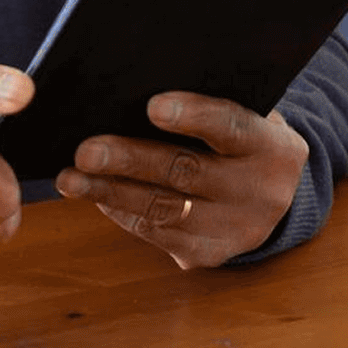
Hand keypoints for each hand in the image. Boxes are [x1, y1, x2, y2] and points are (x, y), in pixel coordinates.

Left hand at [55, 93, 308, 267]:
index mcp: (275, 148)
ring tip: (72, 178)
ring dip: (111, 192)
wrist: (273, 193)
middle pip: (187, 172)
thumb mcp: (246, 114)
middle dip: (131, 160)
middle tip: (86, 151)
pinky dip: (121, 212)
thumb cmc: (241, 137)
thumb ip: (207, 103)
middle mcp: (262, 192)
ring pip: (164, 209)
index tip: (152, 105)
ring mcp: (236, 230)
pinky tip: (95, 195)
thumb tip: (132, 92)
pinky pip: (157, 234)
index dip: (194, 115)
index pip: (232, 127)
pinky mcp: (210, 254)